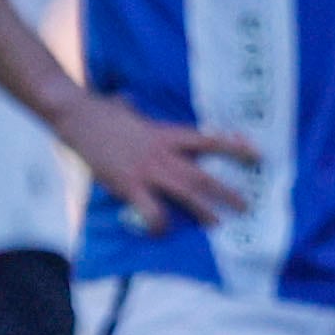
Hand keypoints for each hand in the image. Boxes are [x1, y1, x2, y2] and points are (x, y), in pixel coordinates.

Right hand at [57, 89, 256, 230]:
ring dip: (205, 210)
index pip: (209, 140)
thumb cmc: (102, 111)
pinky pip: (151, 211)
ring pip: (185, 193)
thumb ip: (141, 115)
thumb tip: (132, 104)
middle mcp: (162, 152)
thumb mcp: (131, 111)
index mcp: (166, 133)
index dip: (234, 148)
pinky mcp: (129, 185)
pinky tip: (161, 230)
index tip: (257, 155)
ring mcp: (146, 170)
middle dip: (227, 191)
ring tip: (219, 224)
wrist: (78, 116)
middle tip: (246, 205)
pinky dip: (159, 224)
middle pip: (203, 174)